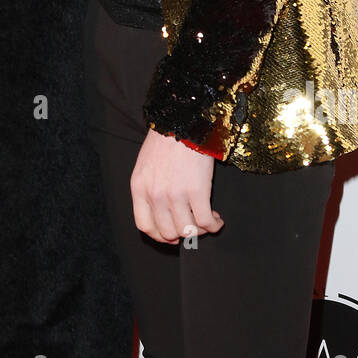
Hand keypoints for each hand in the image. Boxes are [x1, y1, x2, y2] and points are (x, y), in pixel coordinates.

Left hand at [130, 129, 223, 243]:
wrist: (183, 121)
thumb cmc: (166, 140)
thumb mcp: (146, 165)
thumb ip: (149, 188)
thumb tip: (162, 212)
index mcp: (139, 188)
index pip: (145, 226)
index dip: (160, 236)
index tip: (171, 236)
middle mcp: (155, 194)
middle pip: (167, 232)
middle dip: (182, 234)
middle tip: (193, 227)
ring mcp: (175, 194)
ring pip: (187, 230)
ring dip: (200, 231)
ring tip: (208, 221)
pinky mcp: (197, 191)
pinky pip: (206, 221)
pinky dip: (214, 225)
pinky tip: (217, 220)